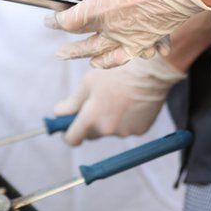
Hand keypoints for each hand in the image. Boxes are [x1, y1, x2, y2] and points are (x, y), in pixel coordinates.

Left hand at [47, 0, 210, 67]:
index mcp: (98, 9)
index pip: (69, 21)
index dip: (57, 20)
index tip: (51, 18)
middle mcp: (110, 28)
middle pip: (83, 42)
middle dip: (68, 47)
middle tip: (58, 52)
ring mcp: (128, 38)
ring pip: (101, 54)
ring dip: (86, 57)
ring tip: (79, 59)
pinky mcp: (144, 41)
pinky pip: (123, 56)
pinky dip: (111, 61)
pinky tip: (102, 62)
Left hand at [54, 53, 184, 144]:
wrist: (151, 71)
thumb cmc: (116, 72)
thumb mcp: (89, 82)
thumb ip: (72, 102)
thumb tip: (60, 113)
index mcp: (91, 117)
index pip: (72, 138)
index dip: (68, 134)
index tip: (68, 128)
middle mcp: (107, 129)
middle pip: (91, 134)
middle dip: (90, 123)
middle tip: (96, 102)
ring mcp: (124, 132)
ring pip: (109, 130)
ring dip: (109, 119)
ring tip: (118, 97)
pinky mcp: (140, 131)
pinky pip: (126, 128)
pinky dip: (125, 119)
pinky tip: (131, 102)